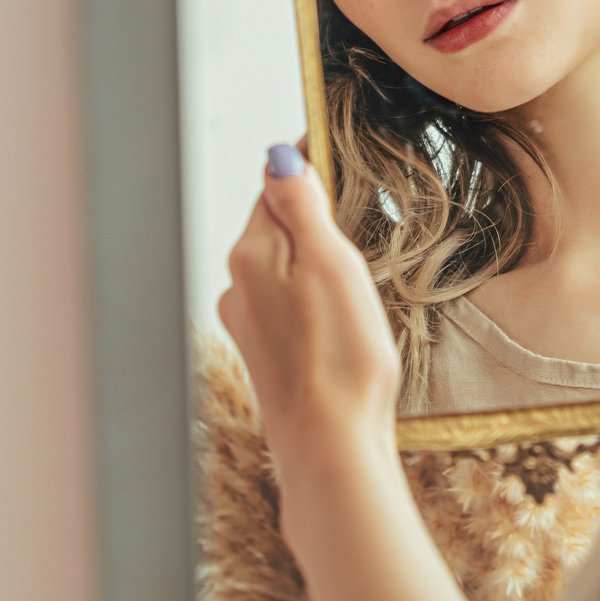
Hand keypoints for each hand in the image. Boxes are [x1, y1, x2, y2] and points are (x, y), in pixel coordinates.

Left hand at [216, 143, 400, 456]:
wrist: (331, 443)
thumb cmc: (340, 357)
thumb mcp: (330, 262)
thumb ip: (302, 207)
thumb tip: (280, 157)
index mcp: (249, 255)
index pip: (275, 189)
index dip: (311, 176)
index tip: (348, 173)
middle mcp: (238, 286)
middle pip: (279, 229)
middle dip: (318, 227)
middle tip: (361, 241)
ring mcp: (249, 323)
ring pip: (285, 270)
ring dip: (317, 267)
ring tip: (355, 291)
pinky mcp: (267, 354)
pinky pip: (290, 306)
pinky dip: (315, 303)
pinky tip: (341, 325)